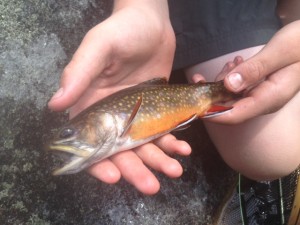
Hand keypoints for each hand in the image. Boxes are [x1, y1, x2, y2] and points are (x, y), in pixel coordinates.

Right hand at [48, 1, 190, 194]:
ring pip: (145, 146)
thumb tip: (56, 104)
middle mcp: (112, 116)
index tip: (113, 175)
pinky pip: (163, 132)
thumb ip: (79, 73)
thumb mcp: (99, 47)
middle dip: (135, 169)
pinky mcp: (156, 111)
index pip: (88, 142)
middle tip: (151, 185)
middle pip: (120, 151)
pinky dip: (173, 143)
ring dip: (158, 161)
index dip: (97, 163)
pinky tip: (183, 150)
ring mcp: (136, 116)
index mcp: (91, 105)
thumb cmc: (121, 30)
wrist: (152, 23)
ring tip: (175, 170)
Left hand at [211, 21, 299, 123]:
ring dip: (222, 82)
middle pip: (228, 107)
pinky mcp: (260, 89)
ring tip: (231, 62)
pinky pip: (239, 88)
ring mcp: (261, 96)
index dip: (211, 113)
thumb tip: (228, 85)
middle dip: (211, 94)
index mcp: (269, 98)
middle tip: (201, 76)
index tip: (193, 104)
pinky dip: (232, 77)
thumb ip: (255, 69)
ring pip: (231, 97)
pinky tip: (236, 63)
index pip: (234, 115)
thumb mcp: (280, 52)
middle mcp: (263, 102)